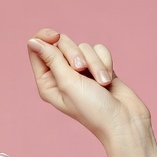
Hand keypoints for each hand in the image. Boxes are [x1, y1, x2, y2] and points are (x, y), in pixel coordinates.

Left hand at [27, 28, 150, 145]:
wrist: (124, 120)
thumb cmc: (92, 108)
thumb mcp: (68, 83)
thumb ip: (51, 59)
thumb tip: (32, 41)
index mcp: (47, 82)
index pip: (38, 50)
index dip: (45, 38)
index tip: (55, 36)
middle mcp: (62, 75)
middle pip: (62, 44)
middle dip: (75, 54)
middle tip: (81, 70)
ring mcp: (82, 71)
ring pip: (84, 47)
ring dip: (95, 63)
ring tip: (102, 83)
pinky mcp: (99, 67)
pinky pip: (100, 50)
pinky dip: (106, 62)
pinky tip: (109, 79)